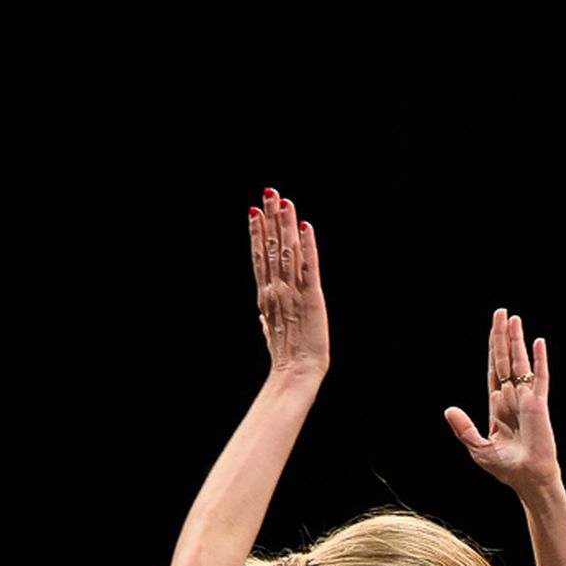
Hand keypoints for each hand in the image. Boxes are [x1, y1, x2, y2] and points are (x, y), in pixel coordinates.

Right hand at [248, 189, 328, 375]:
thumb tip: (260, 316)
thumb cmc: (285, 358)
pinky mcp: (311, 297)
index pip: (260, 257)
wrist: (296, 373)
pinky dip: (308, 245)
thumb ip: (266, 321)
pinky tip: (306, 226)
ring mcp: (292, 291)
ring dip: (286, 224)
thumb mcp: (271, 335)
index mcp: (266, 295)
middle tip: (268, 192)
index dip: (257, 232)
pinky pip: (309, 266)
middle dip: (270, 218)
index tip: (253, 210)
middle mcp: (276, 288)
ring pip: (288, 250)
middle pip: (271, 247)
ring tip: (284, 201)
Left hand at [445, 310, 560, 501]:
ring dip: (517, 341)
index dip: (492, 350)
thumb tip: (449, 409)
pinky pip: (540, 377)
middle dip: (502, 337)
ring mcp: (526, 399)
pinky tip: (538, 342)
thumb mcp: (478, 448)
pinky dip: (539, 360)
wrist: (528, 479)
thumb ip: (464, 428)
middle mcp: (511, 398)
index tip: (493, 330)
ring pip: (520, 363)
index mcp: (497, 406)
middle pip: (505, 360)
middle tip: (501, 312)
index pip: (493, 371)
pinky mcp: (538, 405)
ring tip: (514, 319)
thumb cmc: (505, 468)